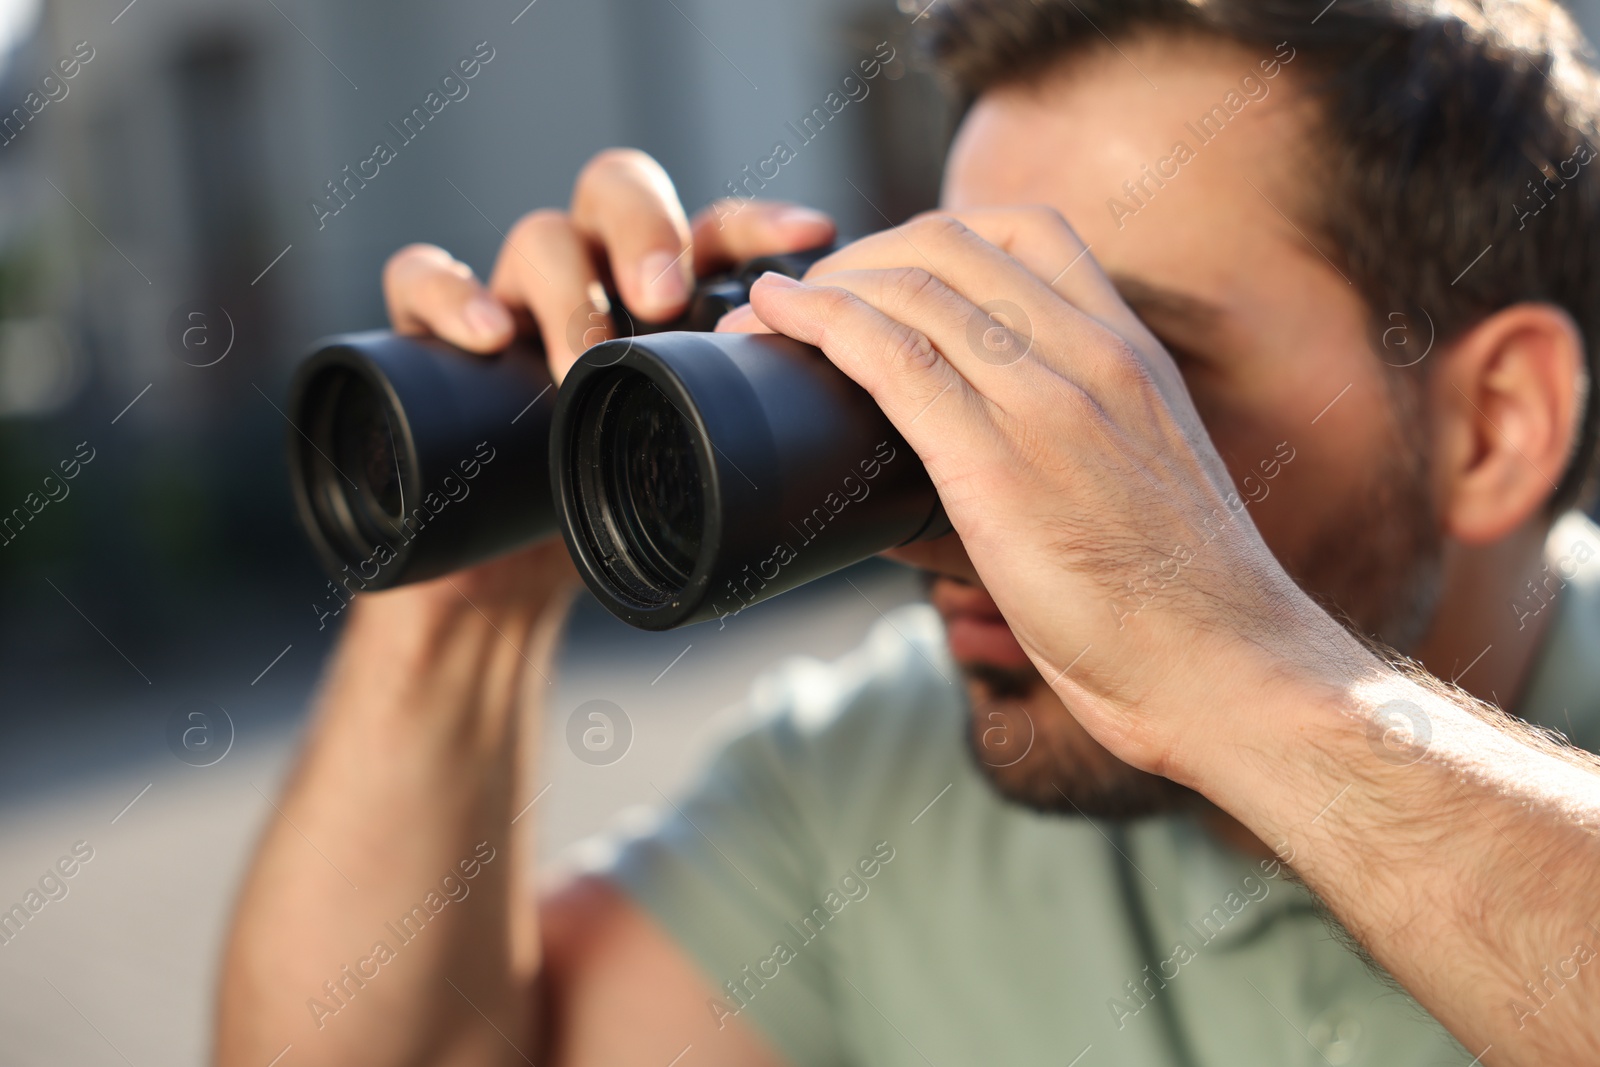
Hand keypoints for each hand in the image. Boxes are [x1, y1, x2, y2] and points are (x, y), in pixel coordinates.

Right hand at [371, 148, 835, 622]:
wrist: (508, 575)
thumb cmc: (611, 513)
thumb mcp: (691, 480)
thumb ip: (759, 465)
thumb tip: (888, 513)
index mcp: (664, 297)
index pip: (717, 229)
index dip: (763, 222)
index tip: (818, 233)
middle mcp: (593, 277)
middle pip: (620, 193)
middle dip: (649, 231)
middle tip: (668, 295)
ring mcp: (513, 297)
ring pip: (538, 234)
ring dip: (568, 288)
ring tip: (587, 356)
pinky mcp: (431, 336)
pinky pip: (421, 278)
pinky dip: (447, 292)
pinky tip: (485, 333)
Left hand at [724, 208, 1362, 780]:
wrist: (1228, 669)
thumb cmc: (1179, 602)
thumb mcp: (1138, 485)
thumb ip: (1052, 455)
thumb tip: (920, 489)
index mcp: (1131, 353)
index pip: (1027, 234)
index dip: (934, 235)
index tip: (884, 273)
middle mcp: (1093, 356)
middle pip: (953, 244)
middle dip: (868, 252)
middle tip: (818, 294)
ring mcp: (1048, 404)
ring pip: (914, 290)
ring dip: (829, 283)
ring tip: (782, 308)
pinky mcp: (998, 467)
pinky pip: (892, 360)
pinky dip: (822, 322)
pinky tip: (778, 315)